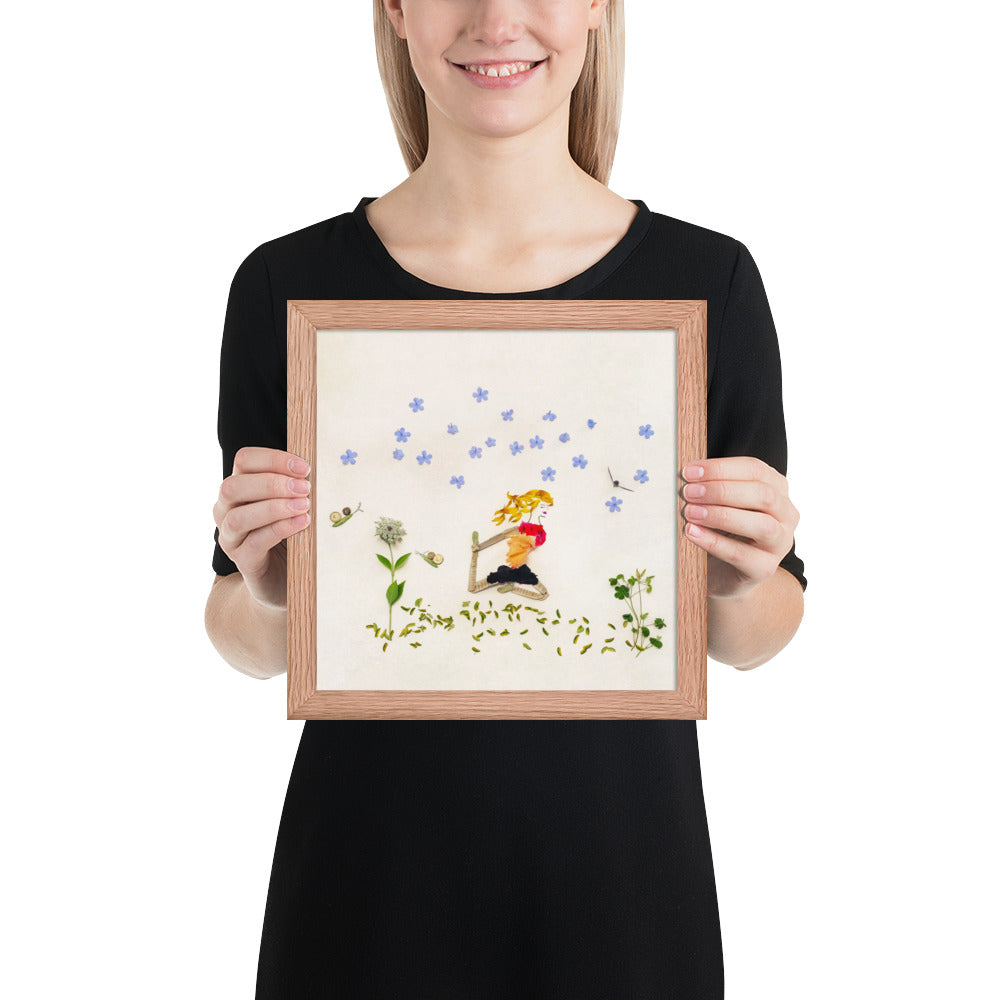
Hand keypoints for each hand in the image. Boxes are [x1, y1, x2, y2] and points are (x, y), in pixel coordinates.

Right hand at [213, 447, 311, 609]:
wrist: (283, 579)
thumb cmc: (288, 535)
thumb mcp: (291, 505)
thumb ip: (295, 487)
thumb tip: (314, 471)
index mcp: (238, 489)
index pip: (244, 461)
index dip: (273, 459)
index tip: (305, 467)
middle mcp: (226, 511)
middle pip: (233, 486)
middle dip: (272, 483)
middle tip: (305, 487)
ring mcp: (230, 537)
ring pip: (238, 517)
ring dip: (274, 508)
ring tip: (304, 506)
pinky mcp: (243, 560)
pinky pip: (254, 542)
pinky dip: (279, 529)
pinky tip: (301, 523)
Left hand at [681, 457, 798, 598]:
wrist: (723, 572)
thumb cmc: (723, 529)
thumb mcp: (721, 503)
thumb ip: (712, 487)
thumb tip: (686, 475)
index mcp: (777, 489)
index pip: (755, 470)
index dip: (721, 469)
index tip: (690, 471)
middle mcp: (786, 514)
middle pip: (763, 495)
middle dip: (721, 491)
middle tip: (688, 492)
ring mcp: (780, 543)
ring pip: (761, 525)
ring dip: (721, 516)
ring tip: (690, 513)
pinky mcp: (765, 568)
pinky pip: (741, 554)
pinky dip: (714, 542)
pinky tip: (692, 533)